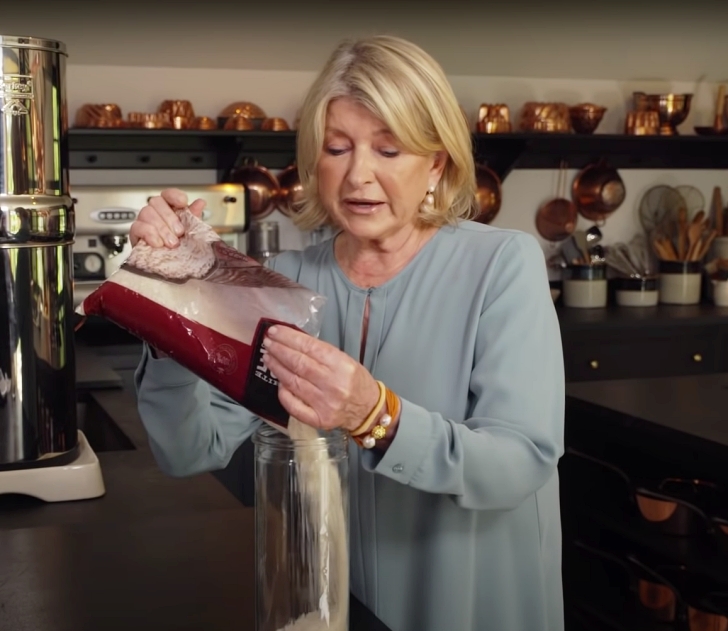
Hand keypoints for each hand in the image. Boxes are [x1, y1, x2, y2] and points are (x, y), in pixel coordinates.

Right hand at [129, 188, 206, 248]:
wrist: (168, 266)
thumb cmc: (179, 248)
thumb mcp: (190, 232)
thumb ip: (193, 217)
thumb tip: (200, 202)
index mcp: (169, 209)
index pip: (168, 194)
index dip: (174, 195)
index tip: (183, 203)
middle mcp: (155, 212)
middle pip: (156, 202)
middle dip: (170, 218)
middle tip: (179, 233)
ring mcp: (144, 221)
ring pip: (146, 212)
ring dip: (161, 228)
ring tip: (171, 243)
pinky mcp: (135, 233)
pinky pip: (138, 227)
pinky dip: (149, 234)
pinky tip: (158, 243)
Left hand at [261, 325, 380, 432]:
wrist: (368, 410)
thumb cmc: (355, 381)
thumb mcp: (344, 360)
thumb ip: (320, 353)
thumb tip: (292, 342)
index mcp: (342, 365)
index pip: (310, 348)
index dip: (289, 338)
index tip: (274, 332)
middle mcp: (333, 384)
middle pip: (299, 364)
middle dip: (279, 351)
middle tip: (267, 343)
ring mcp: (325, 404)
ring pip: (293, 382)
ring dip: (277, 368)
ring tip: (268, 357)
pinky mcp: (318, 419)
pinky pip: (294, 406)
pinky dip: (283, 393)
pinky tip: (279, 382)